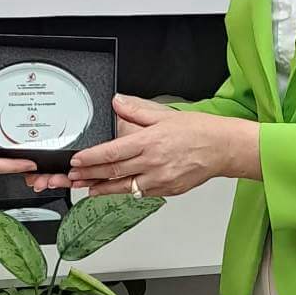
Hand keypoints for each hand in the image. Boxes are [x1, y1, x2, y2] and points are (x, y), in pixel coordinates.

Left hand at [65, 94, 259, 197]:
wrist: (223, 149)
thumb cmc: (199, 132)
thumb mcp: (165, 114)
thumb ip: (137, 111)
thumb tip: (117, 102)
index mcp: (149, 142)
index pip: (112, 152)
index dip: (90, 158)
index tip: (77, 161)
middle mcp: (152, 163)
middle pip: (113, 172)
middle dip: (89, 175)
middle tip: (72, 177)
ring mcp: (159, 180)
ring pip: (124, 187)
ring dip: (102, 189)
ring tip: (87, 189)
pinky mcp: (167, 190)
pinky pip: (141, 192)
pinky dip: (125, 192)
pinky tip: (115, 191)